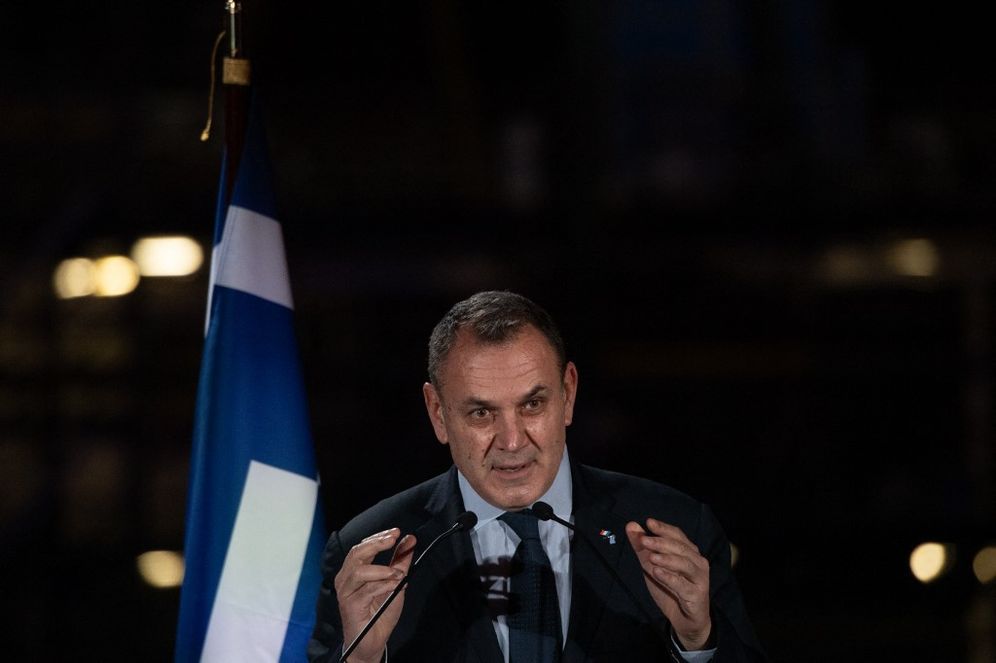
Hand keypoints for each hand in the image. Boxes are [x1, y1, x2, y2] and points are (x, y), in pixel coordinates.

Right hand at [335, 528, 416, 662]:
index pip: (362, 547)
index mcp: (353, 572)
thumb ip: (400, 562)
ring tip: (397, 574)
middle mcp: (345, 579)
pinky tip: (394, 585)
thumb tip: (409, 540)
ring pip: (359, 570)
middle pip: (357, 553)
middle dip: (377, 543)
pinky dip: (383, 584)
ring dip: (382, 569)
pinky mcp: (350, 605)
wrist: (373, 642)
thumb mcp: (395, 583)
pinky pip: (367, 590)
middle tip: (394, 538)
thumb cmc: (380, 614)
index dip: (378, 537)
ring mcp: (346, 592)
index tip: (396, 532)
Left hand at [625, 518, 711, 649]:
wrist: (684, 619)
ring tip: (652, 557)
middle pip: (681, 548)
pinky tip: (657, 573)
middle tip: (644, 540)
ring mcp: (699, 579)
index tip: (648, 522)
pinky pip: (684, 585)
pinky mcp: (697, 595)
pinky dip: (670, 578)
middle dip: (662, 542)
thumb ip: (641, 547)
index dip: (663, 528)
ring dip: (667, 559)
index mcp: (688, 552)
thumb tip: (631, 525)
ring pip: (685, 564)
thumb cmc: (670, 589)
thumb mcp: (651, 566)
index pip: (677, 535)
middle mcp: (697, 562)